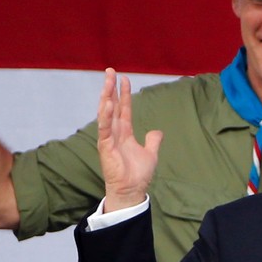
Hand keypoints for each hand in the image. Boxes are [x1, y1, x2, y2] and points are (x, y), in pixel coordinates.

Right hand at [98, 68, 163, 212]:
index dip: (124, 94)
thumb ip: (153, 141)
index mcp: (124, 133)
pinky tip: (107, 103)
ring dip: (106, 96)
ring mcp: (109, 138)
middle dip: (111, 88)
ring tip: (107, 81)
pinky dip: (105, 116)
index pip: (124, 109)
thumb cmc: (138, 174)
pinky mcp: (105, 147)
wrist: (131, 190)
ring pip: (106, 113)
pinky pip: (104, 128)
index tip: (124, 78)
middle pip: (112, 106)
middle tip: (110, 71)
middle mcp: (115, 133)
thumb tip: (156, 131)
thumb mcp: (150, 153)